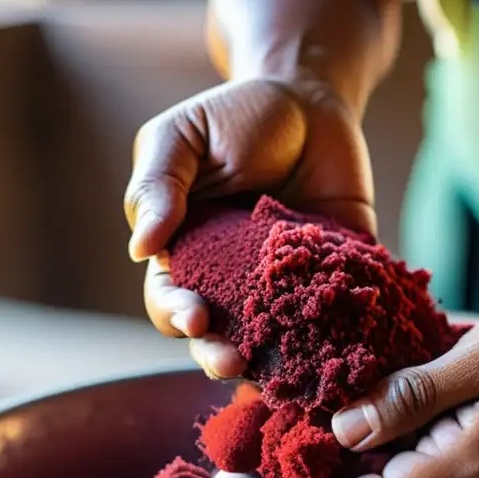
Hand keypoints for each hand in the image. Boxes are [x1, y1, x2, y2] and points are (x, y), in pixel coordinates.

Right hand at [123, 76, 375, 378]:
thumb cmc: (237, 116)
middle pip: (219, 336)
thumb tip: (139, 248)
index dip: (177, 315)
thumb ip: (157, 185)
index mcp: (186, 255)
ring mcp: (286, 288)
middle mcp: (233, 283)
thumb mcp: (183, 136)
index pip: (171, 300)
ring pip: (274, 341)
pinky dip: (335, 341)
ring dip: (274, 363)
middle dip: (220, 354)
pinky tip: (339, 356)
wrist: (312, 101)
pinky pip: (333, 320)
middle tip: (235, 362)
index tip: (194, 318)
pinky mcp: (334, 283)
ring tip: (281, 376)